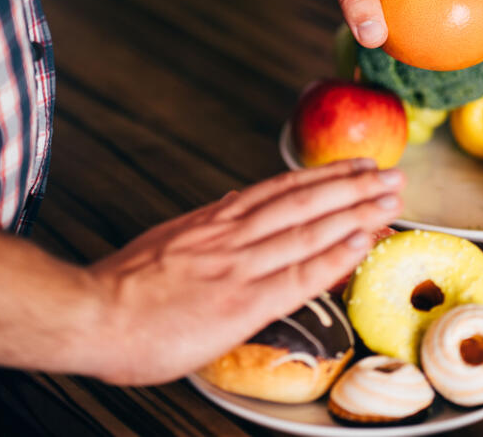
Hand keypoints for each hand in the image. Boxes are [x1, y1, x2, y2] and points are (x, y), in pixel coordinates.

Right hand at [85, 159, 403, 384]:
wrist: (90, 313)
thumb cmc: (122, 290)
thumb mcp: (166, 244)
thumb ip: (203, 229)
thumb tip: (231, 207)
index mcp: (213, 223)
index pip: (280, 192)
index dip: (324, 178)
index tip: (355, 169)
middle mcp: (232, 236)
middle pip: (305, 203)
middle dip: (354, 188)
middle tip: (392, 175)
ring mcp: (239, 267)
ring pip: (309, 231)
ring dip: (356, 213)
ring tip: (392, 200)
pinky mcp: (241, 302)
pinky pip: (298, 276)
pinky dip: (334, 257)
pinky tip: (362, 244)